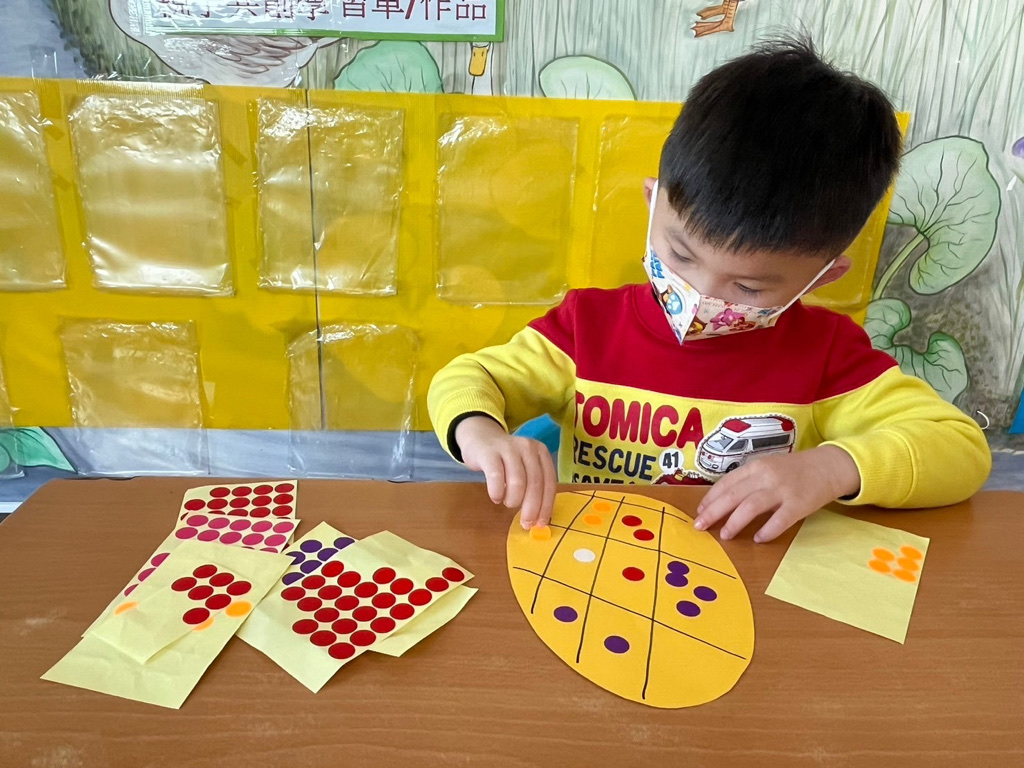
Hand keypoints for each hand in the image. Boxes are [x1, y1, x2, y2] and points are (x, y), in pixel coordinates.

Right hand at [455, 416, 556, 528]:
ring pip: (517, 481)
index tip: (541, 523)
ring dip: (514, 500)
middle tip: (525, 523)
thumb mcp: (524, 467)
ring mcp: (508, 448)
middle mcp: (528, 448)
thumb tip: (538, 519)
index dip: (546, 506)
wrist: (481, 438)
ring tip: (507, 503)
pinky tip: (496, 497)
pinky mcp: (489, 453)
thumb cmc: (506, 460)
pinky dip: (497, 492)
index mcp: (541, 452)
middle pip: (535, 483)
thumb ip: (533, 487)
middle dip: (531, 508)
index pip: (549, 482)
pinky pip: (496, 476)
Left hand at [693, 445, 859, 542]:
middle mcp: (766, 476)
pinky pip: (779, 520)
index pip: (726, 483)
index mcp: (755, 466)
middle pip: (733, 495)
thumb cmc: (793, 471)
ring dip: (734, 522)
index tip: (699, 512)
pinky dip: (766, 531)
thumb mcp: (767, 468)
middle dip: (713, 512)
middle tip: (700, 526)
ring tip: (725, 535)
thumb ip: (748, 481)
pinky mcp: (798, 504)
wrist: (828, 466)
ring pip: (751, 506)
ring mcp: (782, 490)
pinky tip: (758, 538)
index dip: (710, 498)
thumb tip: (721, 502)